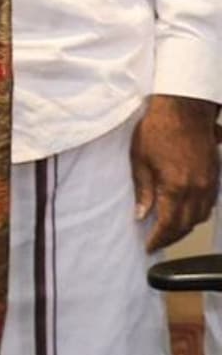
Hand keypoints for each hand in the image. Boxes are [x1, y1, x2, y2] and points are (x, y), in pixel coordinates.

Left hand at [131, 94, 220, 250]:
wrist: (184, 108)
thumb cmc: (157, 129)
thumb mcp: (140, 159)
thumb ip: (143, 190)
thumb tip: (141, 214)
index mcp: (176, 187)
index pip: (170, 225)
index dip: (159, 239)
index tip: (148, 246)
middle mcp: (198, 190)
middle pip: (188, 225)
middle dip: (172, 237)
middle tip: (157, 241)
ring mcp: (210, 184)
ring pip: (201, 216)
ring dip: (186, 226)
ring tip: (169, 229)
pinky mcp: (215, 176)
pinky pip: (209, 203)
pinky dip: (197, 212)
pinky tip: (185, 211)